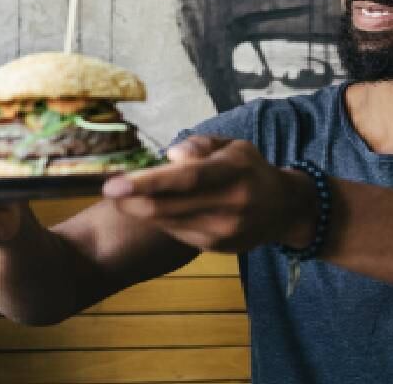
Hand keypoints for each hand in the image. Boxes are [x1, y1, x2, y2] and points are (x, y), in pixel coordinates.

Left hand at [101, 135, 314, 252]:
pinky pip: (177, 233)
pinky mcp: (217, 247)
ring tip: (122, 198)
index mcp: (233, 172)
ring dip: (139, 211)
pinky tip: (150, 210)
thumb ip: (198, 145)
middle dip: (131, 200)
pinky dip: (159, 221)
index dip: (147, 183)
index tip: (114, 183)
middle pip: (168, 207)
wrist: (284, 209)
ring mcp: (224, 230)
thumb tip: (169, 158)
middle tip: (107, 191)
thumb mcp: (231, 145)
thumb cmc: (250, 169)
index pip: (184, 179)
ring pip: (168, 223)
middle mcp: (230, 204)